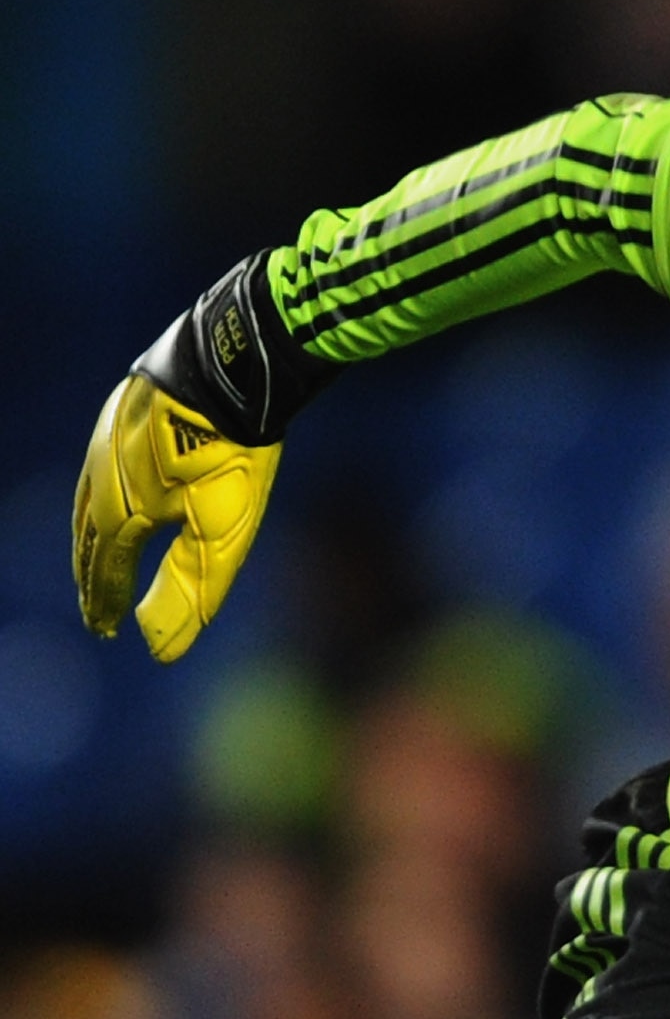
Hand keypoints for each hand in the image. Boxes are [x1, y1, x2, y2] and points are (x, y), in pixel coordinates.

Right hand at [73, 373, 281, 662]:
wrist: (231, 367)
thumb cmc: (229, 455)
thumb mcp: (219, 536)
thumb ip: (189, 592)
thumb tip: (159, 652)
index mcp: (120, 512)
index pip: (107, 570)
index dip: (107, 603)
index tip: (106, 630)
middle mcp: (101, 476)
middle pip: (90, 539)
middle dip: (94, 577)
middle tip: (97, 609)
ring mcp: (107, 438)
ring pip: (89, 499)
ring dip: (91, 536)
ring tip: (98, 559)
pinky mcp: (123, 410)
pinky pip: (100, 463)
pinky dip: (101, 493)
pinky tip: (113, 491)